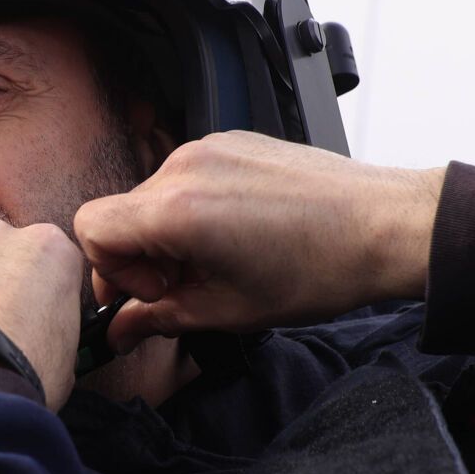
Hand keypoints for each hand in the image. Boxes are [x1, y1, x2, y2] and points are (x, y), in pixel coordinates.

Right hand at [73, 131, 444, 352]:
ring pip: (154, 197)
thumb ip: (159, 319)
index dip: (110, 270)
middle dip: (141, 258)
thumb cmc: (317, 269)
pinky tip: (238, 234)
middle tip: (184, 288)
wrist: (383, 226)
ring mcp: (209, 147)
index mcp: (176, 209)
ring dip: (169, 235)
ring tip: (219, 261)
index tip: (153, 292)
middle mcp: (184, 167)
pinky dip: (195, 209)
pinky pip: (188, 177)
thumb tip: (120, 333)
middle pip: (122, 213)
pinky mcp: (233, 140)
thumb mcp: (227, 310)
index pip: (91, 227)